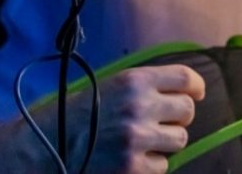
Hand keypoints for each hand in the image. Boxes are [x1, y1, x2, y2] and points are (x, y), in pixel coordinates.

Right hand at [65, 64, 205, 173]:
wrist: (45, 149)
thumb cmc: (79, 115)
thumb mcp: (111, 88)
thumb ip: (145, 87)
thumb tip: (185, 91)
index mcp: (133, 81)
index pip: (185, 78)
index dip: (196, 86)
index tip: (196, 93)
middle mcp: (139, 106)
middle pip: (187, 110)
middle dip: (178, 118)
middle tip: (161, 123)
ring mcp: (137, 139)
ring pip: (180, 140)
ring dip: (165, 143)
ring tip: (141, 143)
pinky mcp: (134, 168)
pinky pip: (163, 166)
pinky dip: (151, 166)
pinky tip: (130, 161)